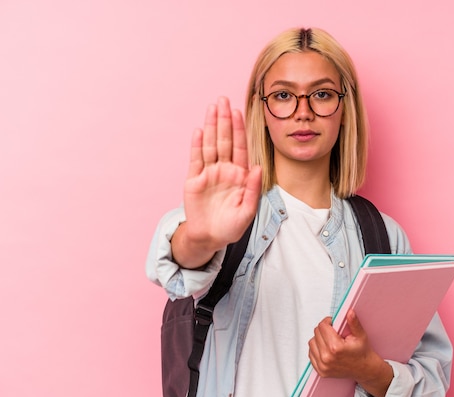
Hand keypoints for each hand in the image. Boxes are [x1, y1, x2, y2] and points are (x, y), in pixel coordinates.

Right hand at [172, 97, 261, 267]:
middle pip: (224, 140)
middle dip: (224, 120)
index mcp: (240, 175)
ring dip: (210, 126)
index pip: (240, 148)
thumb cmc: (231, 226)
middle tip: (223, 99)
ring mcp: (209, 173)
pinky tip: (198, 131)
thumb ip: (253, 189)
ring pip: (210, 145)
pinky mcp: (194, 180)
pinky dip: (196, 145)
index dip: (239, 130)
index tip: (238, 112)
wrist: (210, 238)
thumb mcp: (247, 211)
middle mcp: (225, 170)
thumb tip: (258, 168)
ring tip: (212, 108)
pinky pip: (196, 159)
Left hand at [308, 310, 393, 396]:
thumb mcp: (360, 336)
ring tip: (329, 340)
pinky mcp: (320, 371)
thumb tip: (349, 312)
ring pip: (312, 343)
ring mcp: (322, 365)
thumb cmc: (362, 353)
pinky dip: (316, 349)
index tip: (332, 323)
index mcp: (335, 348)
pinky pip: (311, 354)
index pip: (322, 326)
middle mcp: (327, 358)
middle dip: (324, 329)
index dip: (328, 321)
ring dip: (319, 339)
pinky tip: (326, 348)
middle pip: (316, 333)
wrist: (364, 369)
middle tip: (333, 332)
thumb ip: (353, 323)